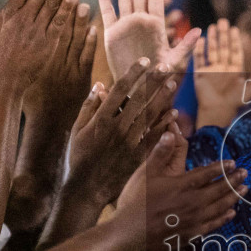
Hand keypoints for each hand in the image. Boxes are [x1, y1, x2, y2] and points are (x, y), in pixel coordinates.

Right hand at [65, 56, 180, 204]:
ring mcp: (129, 142)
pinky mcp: (137, 156)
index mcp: (101, 119)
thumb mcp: (76, 131)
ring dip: (162, 98)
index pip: (120, 90)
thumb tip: (100, 85)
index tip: (144, 60)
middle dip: (153, 80)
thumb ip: (88, 107)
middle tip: (166, 66)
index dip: (133, 74)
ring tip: (173, 83)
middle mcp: (117, 128)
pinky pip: (154, 137)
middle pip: (139, 99)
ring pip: (149, 115)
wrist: (86, 189)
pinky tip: (174, 113)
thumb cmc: (78, 158)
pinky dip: (164, 124)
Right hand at [98, 0, 201, 80]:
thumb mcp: (174, 61)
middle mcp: (140, 22)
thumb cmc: (157, 77)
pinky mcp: (112, 34)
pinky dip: (105, 0)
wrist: (137, 87)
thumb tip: (200, 31)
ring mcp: (126, 26)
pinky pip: (108, 13)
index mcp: (155, 25)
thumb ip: (186, 46)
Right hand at [113, 126, 247, 250]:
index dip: (222, 167)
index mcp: (181, 185)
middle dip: (234, 180)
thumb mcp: (145, 174)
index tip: (233, 162)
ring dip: (234, 197)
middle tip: (246, 173)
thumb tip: (170, 134)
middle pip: (219, 189)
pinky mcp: (191, 234)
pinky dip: (224, 218)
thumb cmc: (135, 203)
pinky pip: (213, 225)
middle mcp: (192, 202)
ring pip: (219, 207)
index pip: (207, 173)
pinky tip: (232, 213)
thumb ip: (159, 154)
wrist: (128, 235)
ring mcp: (193, 219)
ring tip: (245, 189)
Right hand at [193, 19, 248, 129]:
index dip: (235, 40)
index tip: (235, 28)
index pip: (235, 51)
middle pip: (223, 48)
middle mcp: (223, 68)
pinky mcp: (200, 75)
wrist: (217, 113)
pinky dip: (199, 50)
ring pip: (211, 51)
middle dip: (223, 35)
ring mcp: (211, 70)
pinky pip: (199, 60)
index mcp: (234, 70)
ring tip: (212, 27)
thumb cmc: (234, 102)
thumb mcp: (249, 89)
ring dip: (212, 39)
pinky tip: (200, 40)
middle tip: (222, 21)